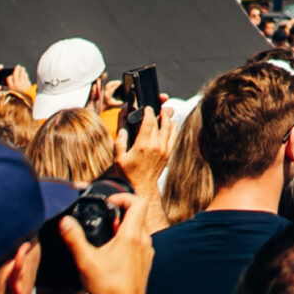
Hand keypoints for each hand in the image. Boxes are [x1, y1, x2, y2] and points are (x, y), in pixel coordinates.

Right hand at [60, 191, 152, 293]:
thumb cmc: (108, 289)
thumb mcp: (86, 262)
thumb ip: (74, 239)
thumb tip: (65, 222)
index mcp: (132, 235)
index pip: (138, 201)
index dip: (124, 197)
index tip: (109, 203)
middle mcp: (144, 240)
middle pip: (138, 213)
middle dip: (122, 212)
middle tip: (106, 219)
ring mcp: (147, 252)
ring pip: (140, 228)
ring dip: (125, 226)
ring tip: (107, 237)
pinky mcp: (146, 262)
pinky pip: (140, 242)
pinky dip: (129, 240)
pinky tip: (114, 254)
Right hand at [117, 107, 175, 233]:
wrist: (142, 187)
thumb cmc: (129, 174)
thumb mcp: (119, 159)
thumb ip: (119, 142)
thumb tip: (123, 130)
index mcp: (143, 144)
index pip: (149, 121)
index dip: (148, 111)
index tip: (146, 107)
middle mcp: (156, 145)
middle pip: (162, 122)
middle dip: (161, 111)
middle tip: (159, 106)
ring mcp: (164, 149)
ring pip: (170, 128)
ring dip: (168, 118)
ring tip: (166, 111)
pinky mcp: (168, 153)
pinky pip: (174, 137)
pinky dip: (174, 128)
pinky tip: (172, 123)